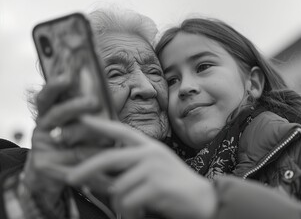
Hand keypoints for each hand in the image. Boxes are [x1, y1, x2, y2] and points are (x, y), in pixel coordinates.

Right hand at [23, 76, 100, 203]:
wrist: (49, 179)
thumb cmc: (73, 145)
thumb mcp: (84, 125)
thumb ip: (101, 109)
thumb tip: (125, 90)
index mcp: (50, 112)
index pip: (48, 95)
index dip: (55, 86)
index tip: (67, 76)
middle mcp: (42, 125)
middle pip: (57, 113)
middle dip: (75, 106)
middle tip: (94, 101)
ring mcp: (40, 145)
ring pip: (68, 137)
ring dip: (90, 137)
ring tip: (110, 138)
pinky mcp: (44, 165)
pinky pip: (74, 162)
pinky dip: (92, 163)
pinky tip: (107, 165)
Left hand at [64, 116, 216, 218]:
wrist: (202, 199)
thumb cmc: (175, 185)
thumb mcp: (155, 168)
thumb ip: (133, 166)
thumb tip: (104, 174)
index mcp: (150, 146)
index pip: (122, 131)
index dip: (101, 124)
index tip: (82, 119)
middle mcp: (150, 153)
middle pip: (109, 158)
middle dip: (86, 169)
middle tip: (70, 178)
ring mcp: (153, 167)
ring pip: (117, 187)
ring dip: (121, 205)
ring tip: (134, 209)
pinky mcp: (156, 185)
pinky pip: (128, 201)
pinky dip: (130, 213)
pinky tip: (142, 212)